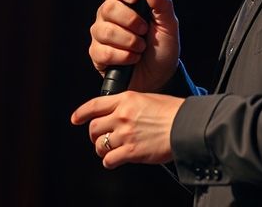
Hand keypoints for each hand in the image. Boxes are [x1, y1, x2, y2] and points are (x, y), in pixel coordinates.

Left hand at [70, 91, 184, 167]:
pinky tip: (115, 161)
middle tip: (98, 139)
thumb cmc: (173, 111)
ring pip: (100, 145)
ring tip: (108, 151)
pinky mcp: (131, 151)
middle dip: (94, 135)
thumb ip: (130, 104)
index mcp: (125, 99)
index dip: (81, 113)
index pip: (94, 105)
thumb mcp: (148, 98)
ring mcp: (125, 134)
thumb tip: (120, 114)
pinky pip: (109, 160)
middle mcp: (121, 116)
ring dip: (102, 149)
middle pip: (94, 127)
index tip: (75, 119)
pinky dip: (109, 162)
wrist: (185, 125)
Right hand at [90, 0, 179, 91]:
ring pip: (104, 31)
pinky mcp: (97, 54)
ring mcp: (101, 35)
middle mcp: (108, 16)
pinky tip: (132, 59)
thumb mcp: (169, 25)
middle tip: (144, 31)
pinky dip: (123, 56)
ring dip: (128, 41)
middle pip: (108, 7)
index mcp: (124, 2)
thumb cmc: (163, 48)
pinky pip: (103, 51)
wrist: (161, 78)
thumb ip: (162, 5)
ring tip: (140, 48)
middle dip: (131, 21)